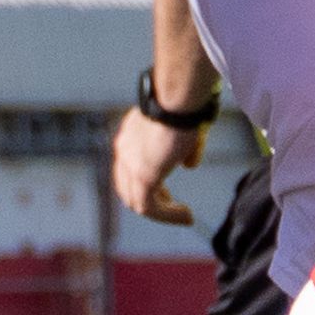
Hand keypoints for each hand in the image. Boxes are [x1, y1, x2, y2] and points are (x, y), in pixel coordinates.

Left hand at [112, 104, 203, 223]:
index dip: (145, 182)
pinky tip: (186, 216)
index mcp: (130, 134)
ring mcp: (130, 164)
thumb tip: (190, 165)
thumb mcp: (185, 128)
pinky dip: (168, 216)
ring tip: (183, 216)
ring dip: (161, 213)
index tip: (165, 192)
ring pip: (136, 201)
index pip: (128, 166)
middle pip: (126, 186)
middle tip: (169, 205)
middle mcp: (124, 148)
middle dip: (148, 200)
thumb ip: (185, 149)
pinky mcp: (143, 176)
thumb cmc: (185, 105)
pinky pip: (150, 207)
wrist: (178, 97)